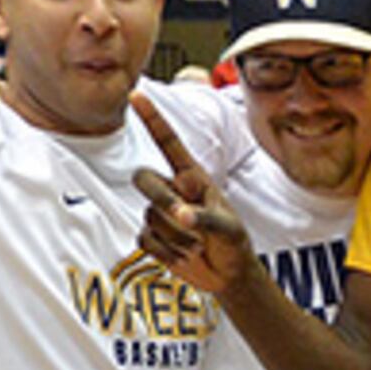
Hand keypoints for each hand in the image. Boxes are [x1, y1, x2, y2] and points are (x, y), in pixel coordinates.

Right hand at [128, 92, 253, 299]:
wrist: (229, 274)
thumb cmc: (233, 242)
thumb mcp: (228, 227)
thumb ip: (205, 217)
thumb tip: (181, 215)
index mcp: (193, 177)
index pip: (168, 143)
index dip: (152, 119)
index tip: (137, 95)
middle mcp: (173, 190)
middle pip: (143, 178)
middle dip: (160, 198)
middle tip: (184, 218)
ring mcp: (159, 213)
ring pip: (148, 216)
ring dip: (176, 236)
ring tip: (199, 245)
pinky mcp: (152, 236)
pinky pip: (145, 239)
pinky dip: (166, 252)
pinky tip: (184, 255)